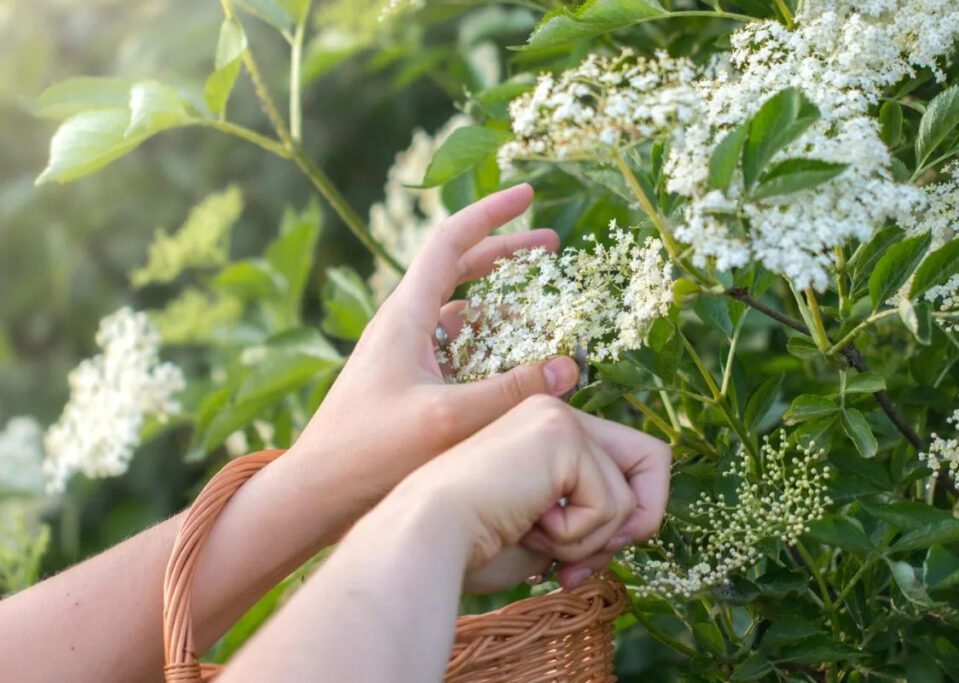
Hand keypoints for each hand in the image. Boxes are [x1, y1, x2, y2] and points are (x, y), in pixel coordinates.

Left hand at [289, 185, 579, 519]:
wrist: (316, 491)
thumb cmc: (369, 453)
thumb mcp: (450, 419)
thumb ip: (513, 392)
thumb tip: (572, 366)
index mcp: (406, 314)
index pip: (451, 241)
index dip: (492, 213)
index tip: (529, 194)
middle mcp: (404, 324)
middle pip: (461, 268)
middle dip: (508, 253)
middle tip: (553, 247)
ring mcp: (405, 352)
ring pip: (464, 314)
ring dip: (505, 313)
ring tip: (549, 329)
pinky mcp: (408, 381)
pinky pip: (457, 350)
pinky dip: (489, 350)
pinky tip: (516, 370)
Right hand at [387, 394, 671, 590]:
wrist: (424, 540)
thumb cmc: (469, 546)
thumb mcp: (547, 535)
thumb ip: (592, 520)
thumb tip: (642, 522)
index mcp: (546, 434)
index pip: (627, 466)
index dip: (620, 524)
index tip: (573, 567)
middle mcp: (556, 413)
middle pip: (653, 463)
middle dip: (628, 528)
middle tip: (575, 564)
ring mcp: (559, 417)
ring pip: (628, 497)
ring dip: (588, 542)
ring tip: (534, 537)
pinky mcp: (561, 433)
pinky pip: (611, 504)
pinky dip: (577, 537)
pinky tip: (529, 526)